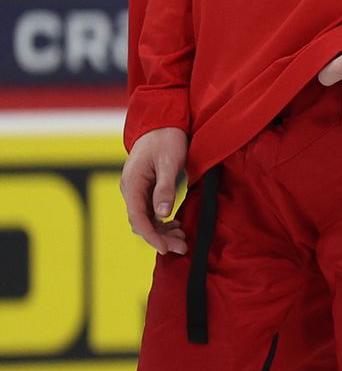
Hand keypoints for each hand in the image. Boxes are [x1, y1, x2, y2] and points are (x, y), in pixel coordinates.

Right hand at [121, 128, 189, 254]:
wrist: (162, 122)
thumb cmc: (166, 139)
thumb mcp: (168, 162)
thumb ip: (164, 188)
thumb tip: (162, 214)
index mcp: (132, 184)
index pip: (138, 218)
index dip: (151, 236)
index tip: (165, 248)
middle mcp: (131, 189)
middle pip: (142, 222)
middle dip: (160, 237)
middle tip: (181, 247)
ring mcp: (137, 189)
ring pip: (147, 219)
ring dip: (162, 231)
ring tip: (182, 240)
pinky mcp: (146, 188)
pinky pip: (151, 211)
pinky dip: (162, 221)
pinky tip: (176, 226)